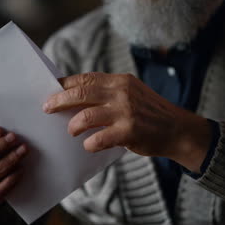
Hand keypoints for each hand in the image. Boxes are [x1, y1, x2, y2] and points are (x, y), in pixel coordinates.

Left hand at [43, 72, 211, 172]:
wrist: (177, 129)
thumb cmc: (151, 113)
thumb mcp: (132, 93)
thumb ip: (109, 93)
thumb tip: (77, 97)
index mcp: (120, 81)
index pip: (86, 78)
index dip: (66, 83)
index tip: (52, 89)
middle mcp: (121, 92)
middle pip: (80, 93)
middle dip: (59, 100)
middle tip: (47, 108)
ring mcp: (125, 112)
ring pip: (86, 116)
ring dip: (74, 125)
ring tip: (71, 131)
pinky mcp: (128, 131)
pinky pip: (99, 139)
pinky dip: (89, 144)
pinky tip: (89, 145)